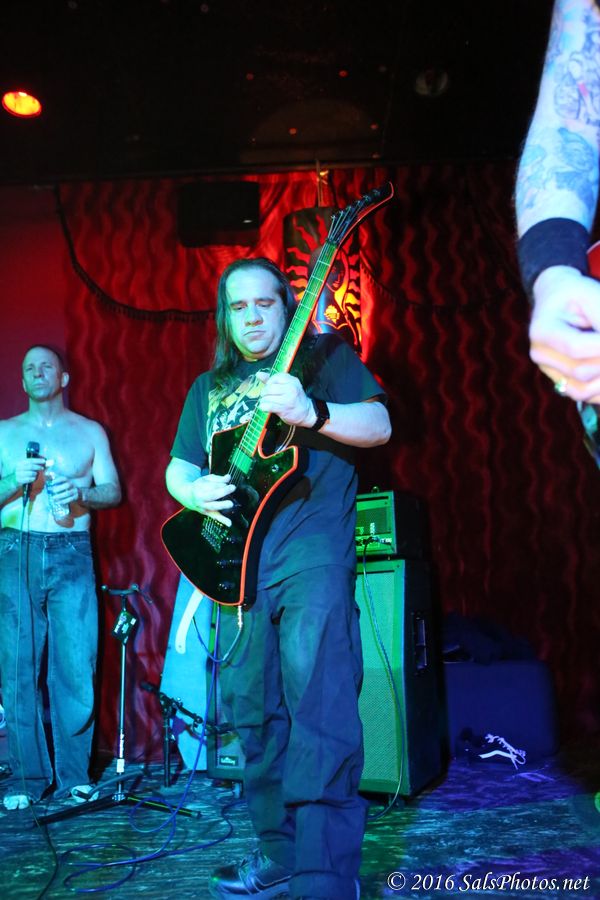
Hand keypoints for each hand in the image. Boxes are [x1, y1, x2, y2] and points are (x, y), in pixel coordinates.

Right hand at [14, 455, 45, 487]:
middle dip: (37, 467)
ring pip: (30, 473)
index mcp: (22, 462)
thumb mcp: (29, 467)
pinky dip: (32, 479)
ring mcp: (18, 474)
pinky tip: (33, 478)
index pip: (31, 460)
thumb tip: (50, 463)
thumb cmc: (24, 472)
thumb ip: (39, 465)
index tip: (44, 461)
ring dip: (35, 474)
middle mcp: (19, 467)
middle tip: (42, 468)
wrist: (15, 480)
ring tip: (36, 474)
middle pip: (30, 466)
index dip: (38, 460)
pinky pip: (28, 479)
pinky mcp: (19, 480)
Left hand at [45, 473, 79, 505]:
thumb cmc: (64, 487)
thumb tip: (46, 475)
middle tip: (52, 491)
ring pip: (68, 493)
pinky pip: (70, 499)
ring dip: (60, 496)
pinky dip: (63, 501)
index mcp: (68, 480)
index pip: (63, 478)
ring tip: (53, 498)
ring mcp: (75, 490)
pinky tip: (58, 502)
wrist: (74, 492)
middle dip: (59, 488)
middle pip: (67, 485)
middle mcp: (72, 484)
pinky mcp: (76, 496)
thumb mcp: (60, 482)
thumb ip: (54, 480)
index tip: (51, 483)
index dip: (58, 480)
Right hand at [188, 473, 235, 525]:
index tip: (228, 483)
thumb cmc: (199, 486)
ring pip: (213, 507)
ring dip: (222, 505)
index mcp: (199, 488)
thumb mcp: (206, 479)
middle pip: (212, 495)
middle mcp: (201, 498)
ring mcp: (204, 507)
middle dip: (222, 491)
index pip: (211, 485)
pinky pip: (215, 517)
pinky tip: (229, 523)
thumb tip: (228, 477)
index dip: (221, 484)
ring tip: (231, 504)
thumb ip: (218, 479)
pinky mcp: (207, 513)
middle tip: (233, 487)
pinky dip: (222, 520)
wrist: (188, 497)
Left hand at [256, 372, 313, 426]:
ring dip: (263, 401)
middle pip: (269, 388)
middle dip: (264, 393)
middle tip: (266, 396)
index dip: (269, 383)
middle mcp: (291, 388)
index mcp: (292, 380)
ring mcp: (288, 399)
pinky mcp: (284, 409)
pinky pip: (268, 406)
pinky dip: (263, 407)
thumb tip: (259, 374)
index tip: (270, 388)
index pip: (275, 377)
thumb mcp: (286, 386)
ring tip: (266, 402)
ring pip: (267, 397)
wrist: (306, 412)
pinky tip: (265, 407)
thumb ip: (272, 380)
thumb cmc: (294, 398)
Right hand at [530, 266, 599, 402]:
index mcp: (541, 330)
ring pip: (582, 390)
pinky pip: (582, 396)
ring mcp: (548, 371)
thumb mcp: (589, 294)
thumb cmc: (576, 294)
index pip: (576, 348)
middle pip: (581, 371)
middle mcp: (540, 355)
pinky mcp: (559, 381)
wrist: (556, 299)